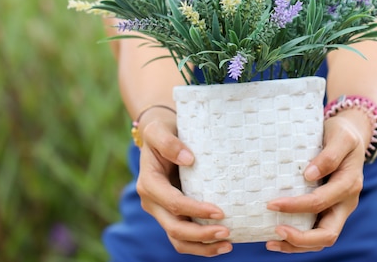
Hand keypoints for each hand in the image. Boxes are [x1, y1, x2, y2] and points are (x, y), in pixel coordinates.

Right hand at [135, 117, 233, 255]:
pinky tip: (220, 244)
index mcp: (148, 183)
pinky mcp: (172, 215)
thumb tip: (188, 160)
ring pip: (178, 239)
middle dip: (201, 234)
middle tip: (227, 232)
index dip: (195, 210)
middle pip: (175, 228)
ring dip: (202, 246)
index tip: (220, 211)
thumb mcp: (159, 130)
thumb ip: (169, 142)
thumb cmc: (163, 130)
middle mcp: (152, 202)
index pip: (173, 203)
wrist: (160, 136)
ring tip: (228, 244)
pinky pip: (183, 237)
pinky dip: (201, 245)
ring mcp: (161, 211)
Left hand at [265, 108, 370, 252]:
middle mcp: (346, 202)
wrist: (351, 134)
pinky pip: (316, 231)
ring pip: (321, 239)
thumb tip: (309, 175)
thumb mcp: (341, 137)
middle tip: (274, 232)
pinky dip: (299, 239)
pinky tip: (278, 237)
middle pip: (328, 234)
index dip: (296, 206)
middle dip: (300, 239)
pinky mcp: (329, 210)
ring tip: (271, 242)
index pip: (320, 203)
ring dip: (297, 245)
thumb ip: (329, 156)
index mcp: (349, 185)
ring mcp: (339, 209)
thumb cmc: (343, 134)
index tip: (271, 204)